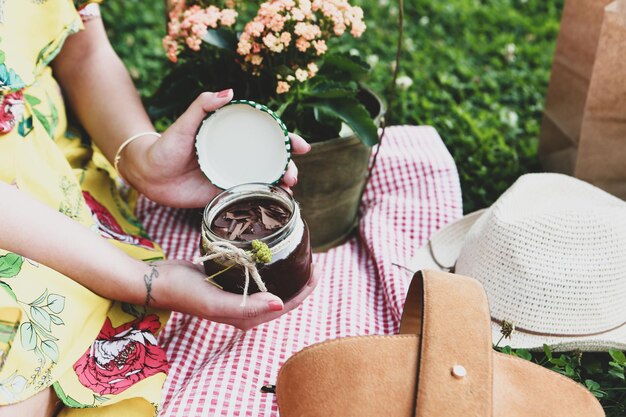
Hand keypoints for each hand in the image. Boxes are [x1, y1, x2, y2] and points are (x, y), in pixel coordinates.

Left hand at [121, 90, 310, 207]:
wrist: (149, 176)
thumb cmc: (166, 145)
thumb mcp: (185, 123)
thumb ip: (203, 106)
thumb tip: (229, 92)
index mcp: (233, 136)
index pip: (266, 135)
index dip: (287, 139)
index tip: (301, 144)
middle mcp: (238, 155)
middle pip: (272, 159)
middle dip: (288, 166)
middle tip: (292, 174)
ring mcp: (234, 175)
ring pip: (266, 179)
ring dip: (281, 184)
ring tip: (287, 188)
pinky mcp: (226, 194)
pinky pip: (251, 197)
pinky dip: (266, 200)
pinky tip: (276, 203)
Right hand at [153, 260, 318, 330]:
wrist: (158, 282)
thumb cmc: (185, 292)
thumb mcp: (216, 301)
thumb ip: (247, 307)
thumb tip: (281, 305)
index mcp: (247, 318)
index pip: (286, 305)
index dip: (305, 289)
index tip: (317, 268)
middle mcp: (245, 309)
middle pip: (283, 295)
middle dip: (300, 280)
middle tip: (312, 258)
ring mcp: (238, 295)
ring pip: (271, 284)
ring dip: (286, 271)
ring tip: (298, 252)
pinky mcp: (230, 281)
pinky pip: (257, 274)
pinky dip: (268, 264)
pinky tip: (271, 250)